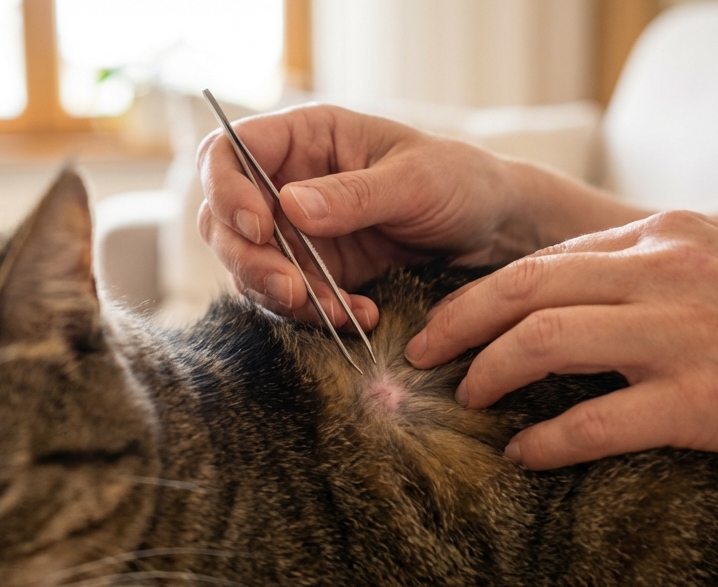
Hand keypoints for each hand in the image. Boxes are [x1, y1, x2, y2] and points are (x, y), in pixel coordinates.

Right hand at [196, 104, 532, 328]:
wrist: (493, 230)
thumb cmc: (460, 180)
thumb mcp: (415, 180)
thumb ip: (354, 194)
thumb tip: (290, 206)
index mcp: (303, 138)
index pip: (226, 153)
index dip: (225, 190)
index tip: (258, 226)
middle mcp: (286, 184)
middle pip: (224, 222)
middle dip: (251, 262)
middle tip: (293, 291)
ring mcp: (297, 233)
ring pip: (250, 269)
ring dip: (284, 298)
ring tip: (342, 312)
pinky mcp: (315, 275)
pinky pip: (290, 301)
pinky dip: (316, 316)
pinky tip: (360, 317)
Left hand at [405, 210, 717, 489]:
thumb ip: (655, 270)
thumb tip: (574, 300)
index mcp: (668, 237)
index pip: (549, 256)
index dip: (486, 292)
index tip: (452, 319)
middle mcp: (665, 272)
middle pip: (523, 288)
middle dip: (458, 322)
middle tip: (421, 355)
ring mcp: (681, 335)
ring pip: (543, 340)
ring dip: (489, 373)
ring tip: (467, 400)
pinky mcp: (699, 402)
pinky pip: (592, 421)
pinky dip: (545, 440)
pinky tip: (524, 455)